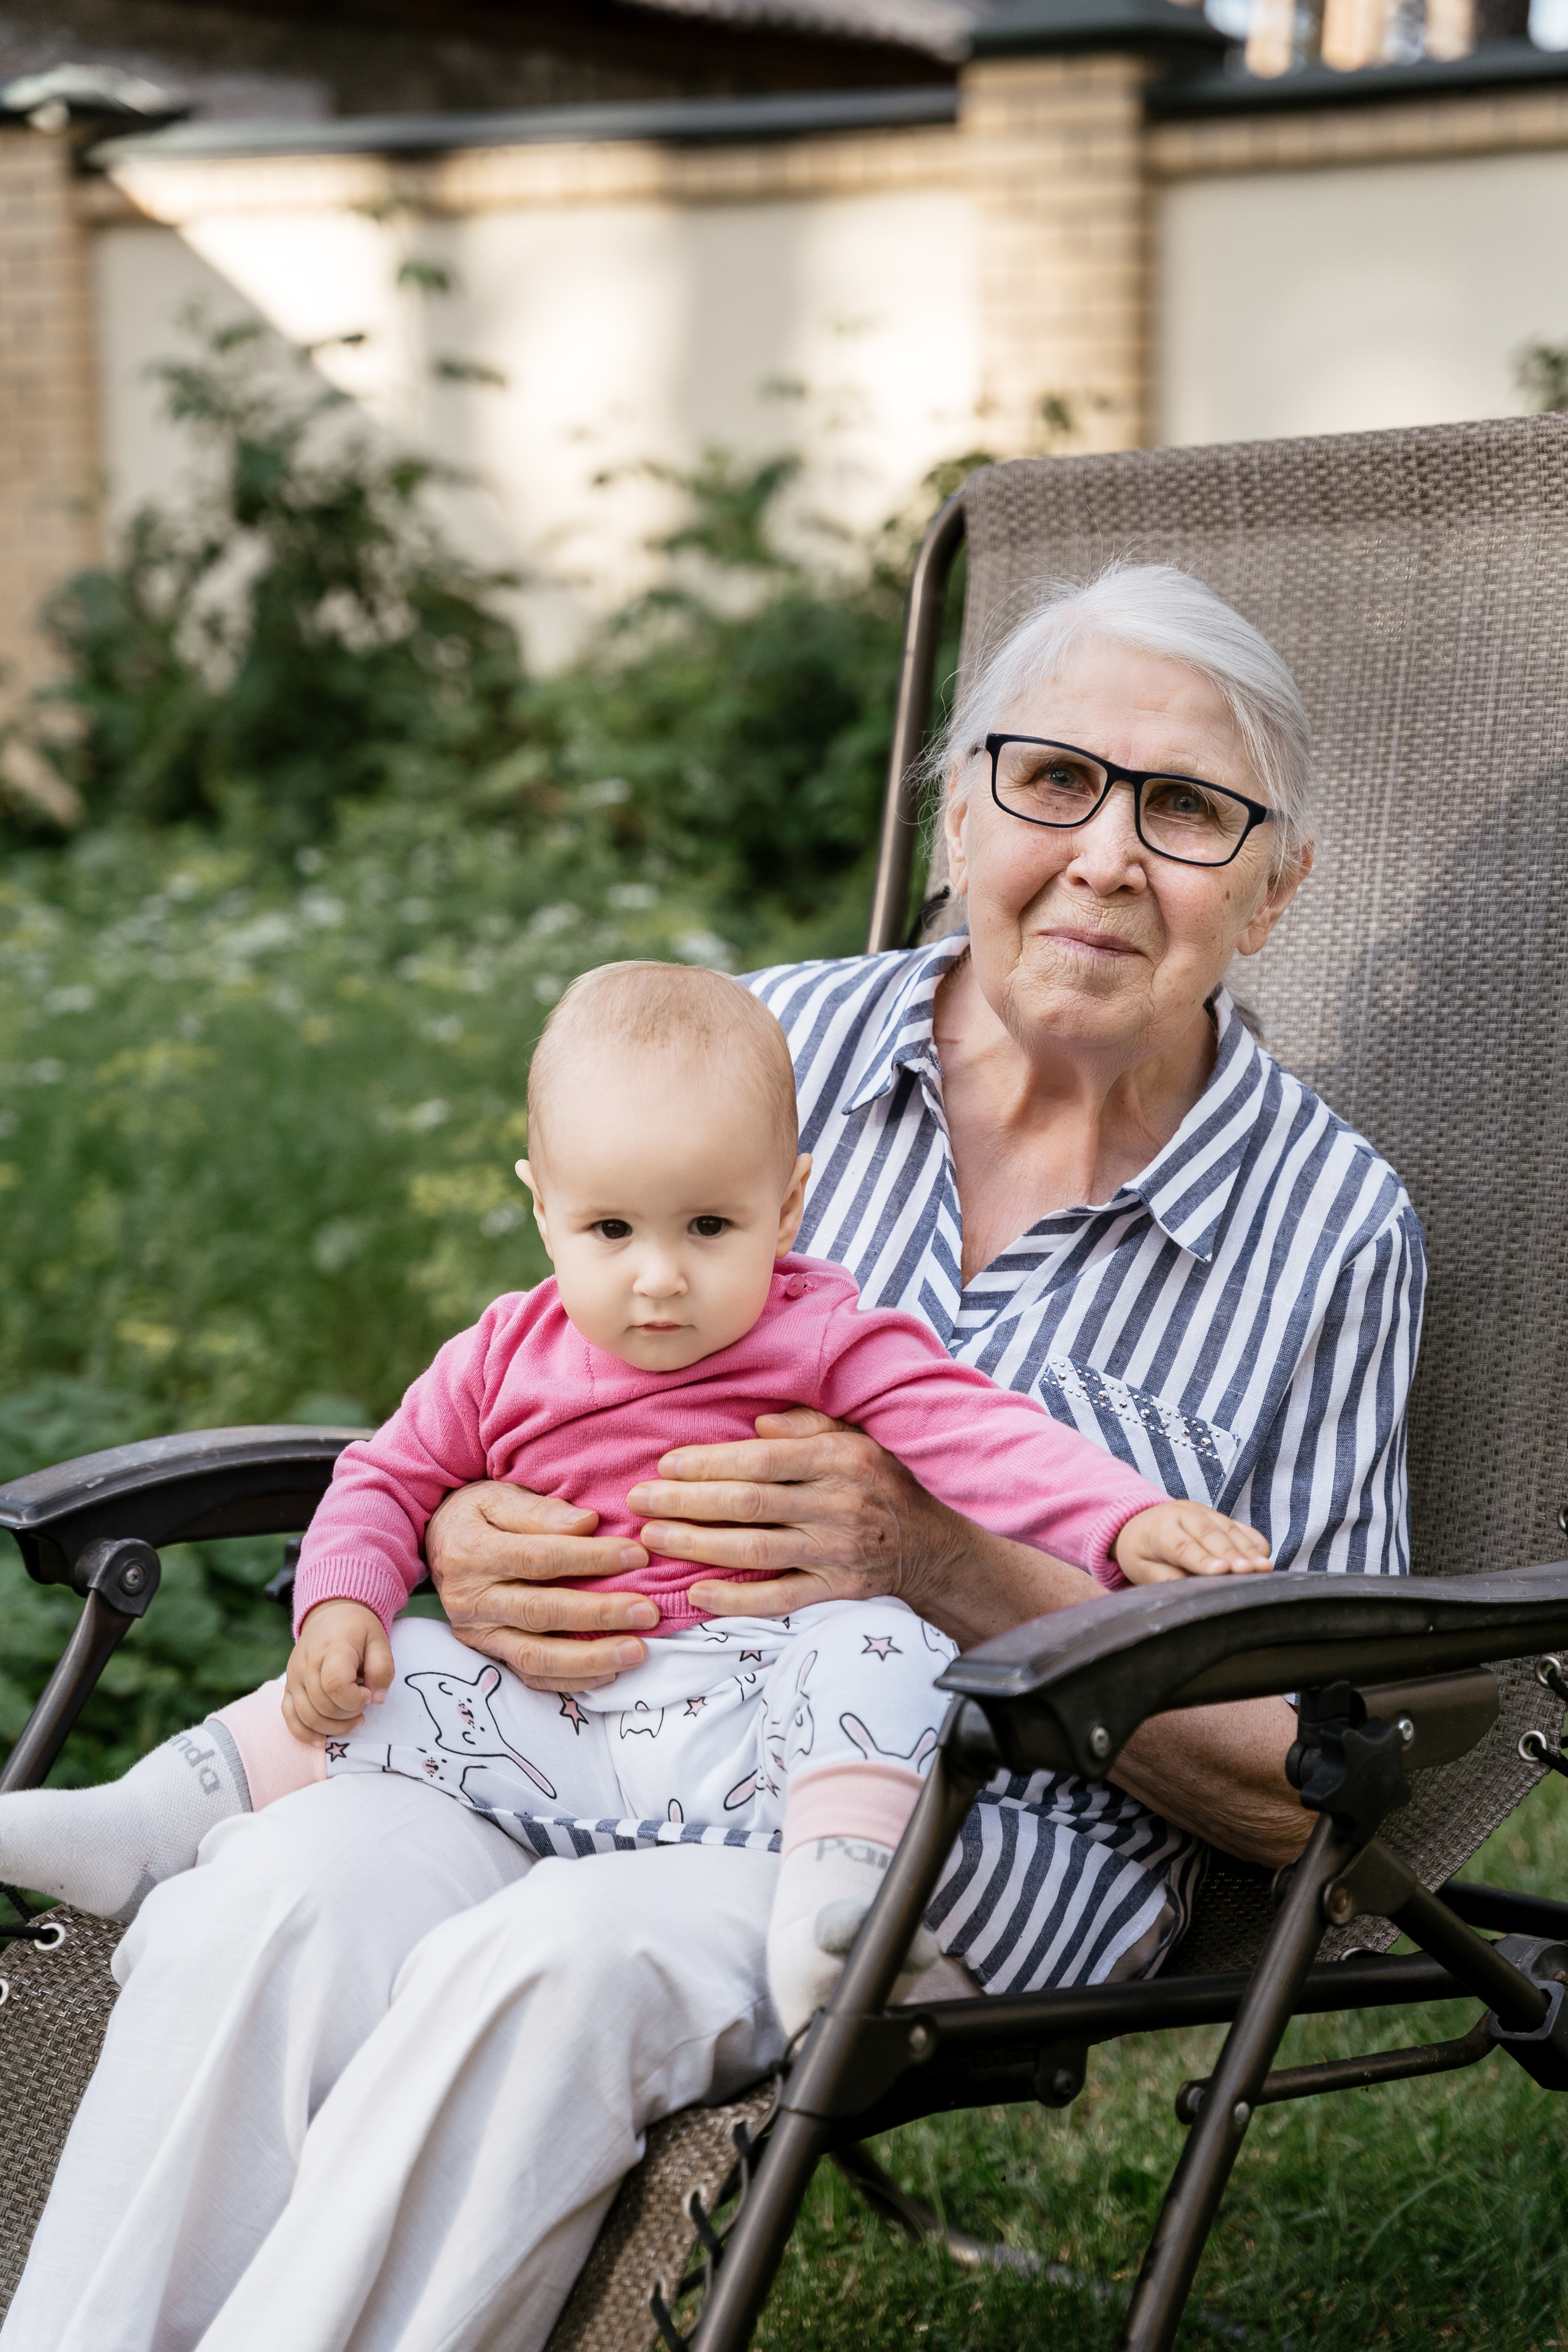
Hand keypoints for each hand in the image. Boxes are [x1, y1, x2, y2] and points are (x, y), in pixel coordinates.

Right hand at [283, 1598, 393, 1740]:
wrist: (331, 1614)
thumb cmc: (359, 1630)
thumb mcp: (379, 1641)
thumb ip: (383, 1669)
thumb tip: (377, 1699)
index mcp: (333, 1648)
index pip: (335, 1685)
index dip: (354, 1699)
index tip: (368, 1695)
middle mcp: (307, 1663)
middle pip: (322, 1706)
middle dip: (348, 1715)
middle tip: (364, 1706)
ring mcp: (294, 1675)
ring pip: (306, 1716)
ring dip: (332, 1727)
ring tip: (352, 1719)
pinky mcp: (288, 1685)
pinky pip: (289, 1716)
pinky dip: (303, 1732)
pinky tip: (321, 1739)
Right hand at [425, 1480, 657, 1692]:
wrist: (436, 1544)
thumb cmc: (477, 1515)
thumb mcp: (498, 1496)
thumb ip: (540, 1511)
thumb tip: (586, 1523)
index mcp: (474, 1552)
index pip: (540, 1558)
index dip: (590, 1559)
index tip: (637, 1555)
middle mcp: (472, 1599)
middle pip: (541, 1612)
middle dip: (599, 1615)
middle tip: (646, 1612)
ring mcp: (478, 1633)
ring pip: (535, 1656)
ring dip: (589, 1660)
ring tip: (637, 1652)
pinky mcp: (488, 1653)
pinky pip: (530, 1676)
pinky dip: (571, 1680)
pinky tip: (609, 1673)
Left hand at [631, 1407, 935, 1620]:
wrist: (932, 1548)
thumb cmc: (880, 1484)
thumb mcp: (857, 1439)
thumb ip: (809, 1425)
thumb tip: (758, 1421)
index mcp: (840, 1459)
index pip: (762, 1460)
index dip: (709, 1463)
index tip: (666, 1464)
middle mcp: (838, 1505)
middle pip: (749, 1504)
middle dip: (688, 1502)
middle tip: (640, 1501)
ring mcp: (836, 1552)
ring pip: (756, 1550)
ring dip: (698, 1545)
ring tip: (652, 1538)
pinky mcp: (836, 1591)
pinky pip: (780, 1599)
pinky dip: (738, 1599)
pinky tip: (697, 1593)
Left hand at [1113, 1502, 1271, 1586]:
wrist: (1140, 1521)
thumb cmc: (1140, 1551)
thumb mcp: (1140, 1567)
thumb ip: (1162, 1577)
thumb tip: (1187, 1588)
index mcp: (1161, 1528)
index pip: (1183, 1545)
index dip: (1203, 1559)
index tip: (1222, 1571)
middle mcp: (1185, 1514)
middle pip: (1211, 1535)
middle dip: (1232, 1554)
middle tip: (1249, 1571)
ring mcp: (1205, 1512)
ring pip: (1229, 1529)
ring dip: (1248, 1550)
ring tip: (1264, 1568)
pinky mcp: (1219, 1516)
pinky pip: (1240, 1526)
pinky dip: (1253, 1541)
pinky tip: (1264, 1557)